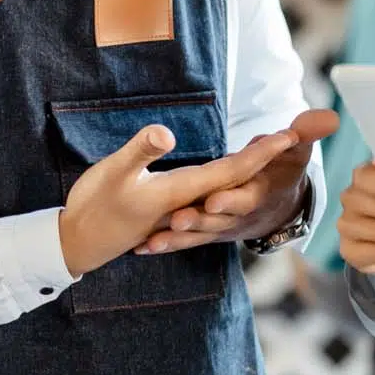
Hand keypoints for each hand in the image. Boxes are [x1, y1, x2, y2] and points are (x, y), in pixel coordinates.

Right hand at [59, 123, 305, 277]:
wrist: (78, 242)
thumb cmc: (95, 205)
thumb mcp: (114, 174)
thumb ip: (141, 152)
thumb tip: (167, 132)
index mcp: (181, 190)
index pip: (232, 170)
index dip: (260, 153)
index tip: (289, 135)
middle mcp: (188, 201)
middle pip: (236, 178)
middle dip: (265, 157)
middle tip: (296, 134)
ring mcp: (179, 208)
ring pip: (224, 189)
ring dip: (250, 171)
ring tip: (273, 151)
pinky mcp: (169, 210)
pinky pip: (208, 197)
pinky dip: (226, 186)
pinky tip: (233, 181)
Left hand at [137, 109, 339, 254]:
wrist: (276, 208)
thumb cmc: (283, 172)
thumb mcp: (296, 151)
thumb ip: (307, 133)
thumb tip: (330, 117)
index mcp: (257, 193)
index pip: (246, 197)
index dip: (232, 199)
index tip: (214, 199)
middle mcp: (238, 214)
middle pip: (217, 221)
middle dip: (199, 222)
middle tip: (177, 219)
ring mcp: (220, 226)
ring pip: (197, 235)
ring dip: (177, 240)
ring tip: (153, 241)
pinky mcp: (204, 232)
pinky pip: (183, 241)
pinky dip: (164, 245)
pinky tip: (139, 249)